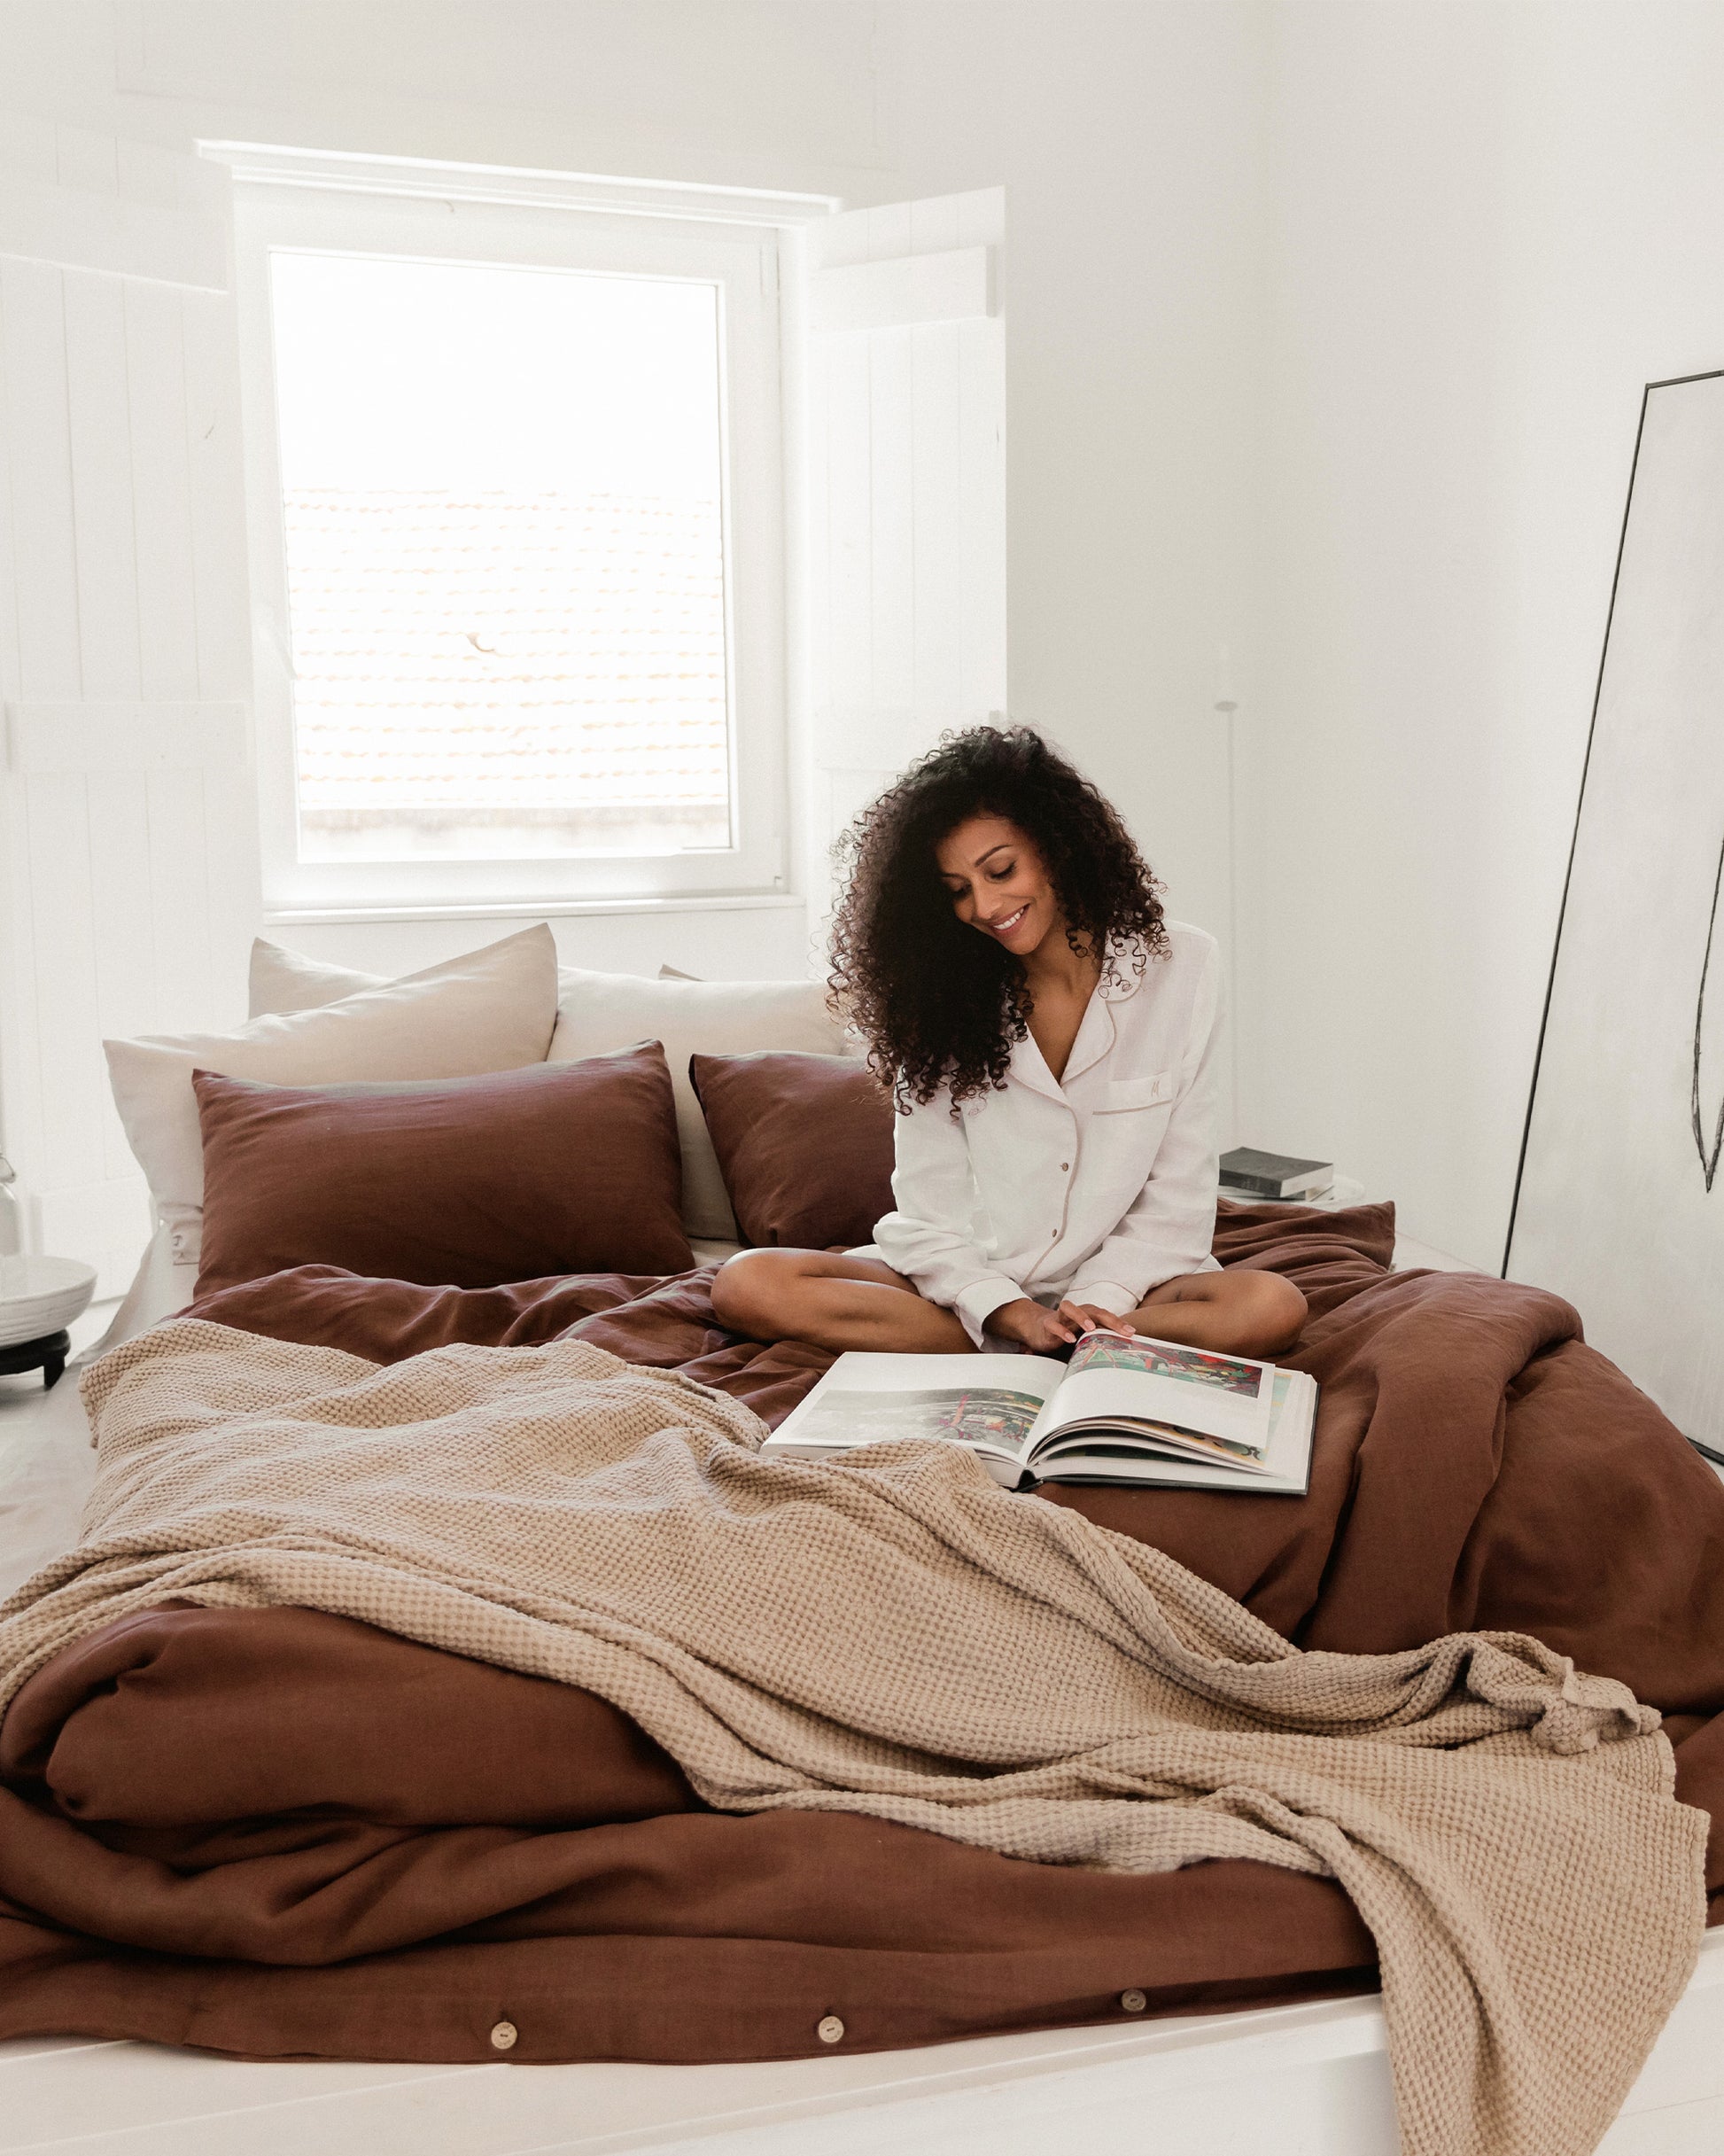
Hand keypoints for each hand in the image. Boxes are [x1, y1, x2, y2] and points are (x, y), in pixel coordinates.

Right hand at [984, 1299, 1133, 1351]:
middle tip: (1122, 1330)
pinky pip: (1054, 1325)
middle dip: (1108, 1319)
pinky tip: (1069, 1339)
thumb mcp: (1080, 1337)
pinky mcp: (1046, 1325)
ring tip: (1091, 1327)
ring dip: (1082, 1316)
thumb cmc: (1063, 1332)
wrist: (1035, 1326)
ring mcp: (1060, 1317)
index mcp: (1085, 1316)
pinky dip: (1062, 1330)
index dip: (1118, 1323)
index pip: (1104, 1315)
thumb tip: (1116, 1357)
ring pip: (1070, 1309)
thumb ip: (1095, 1342)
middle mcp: (1074, 1314)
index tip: (1131, 1333)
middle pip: (1092, 1309)